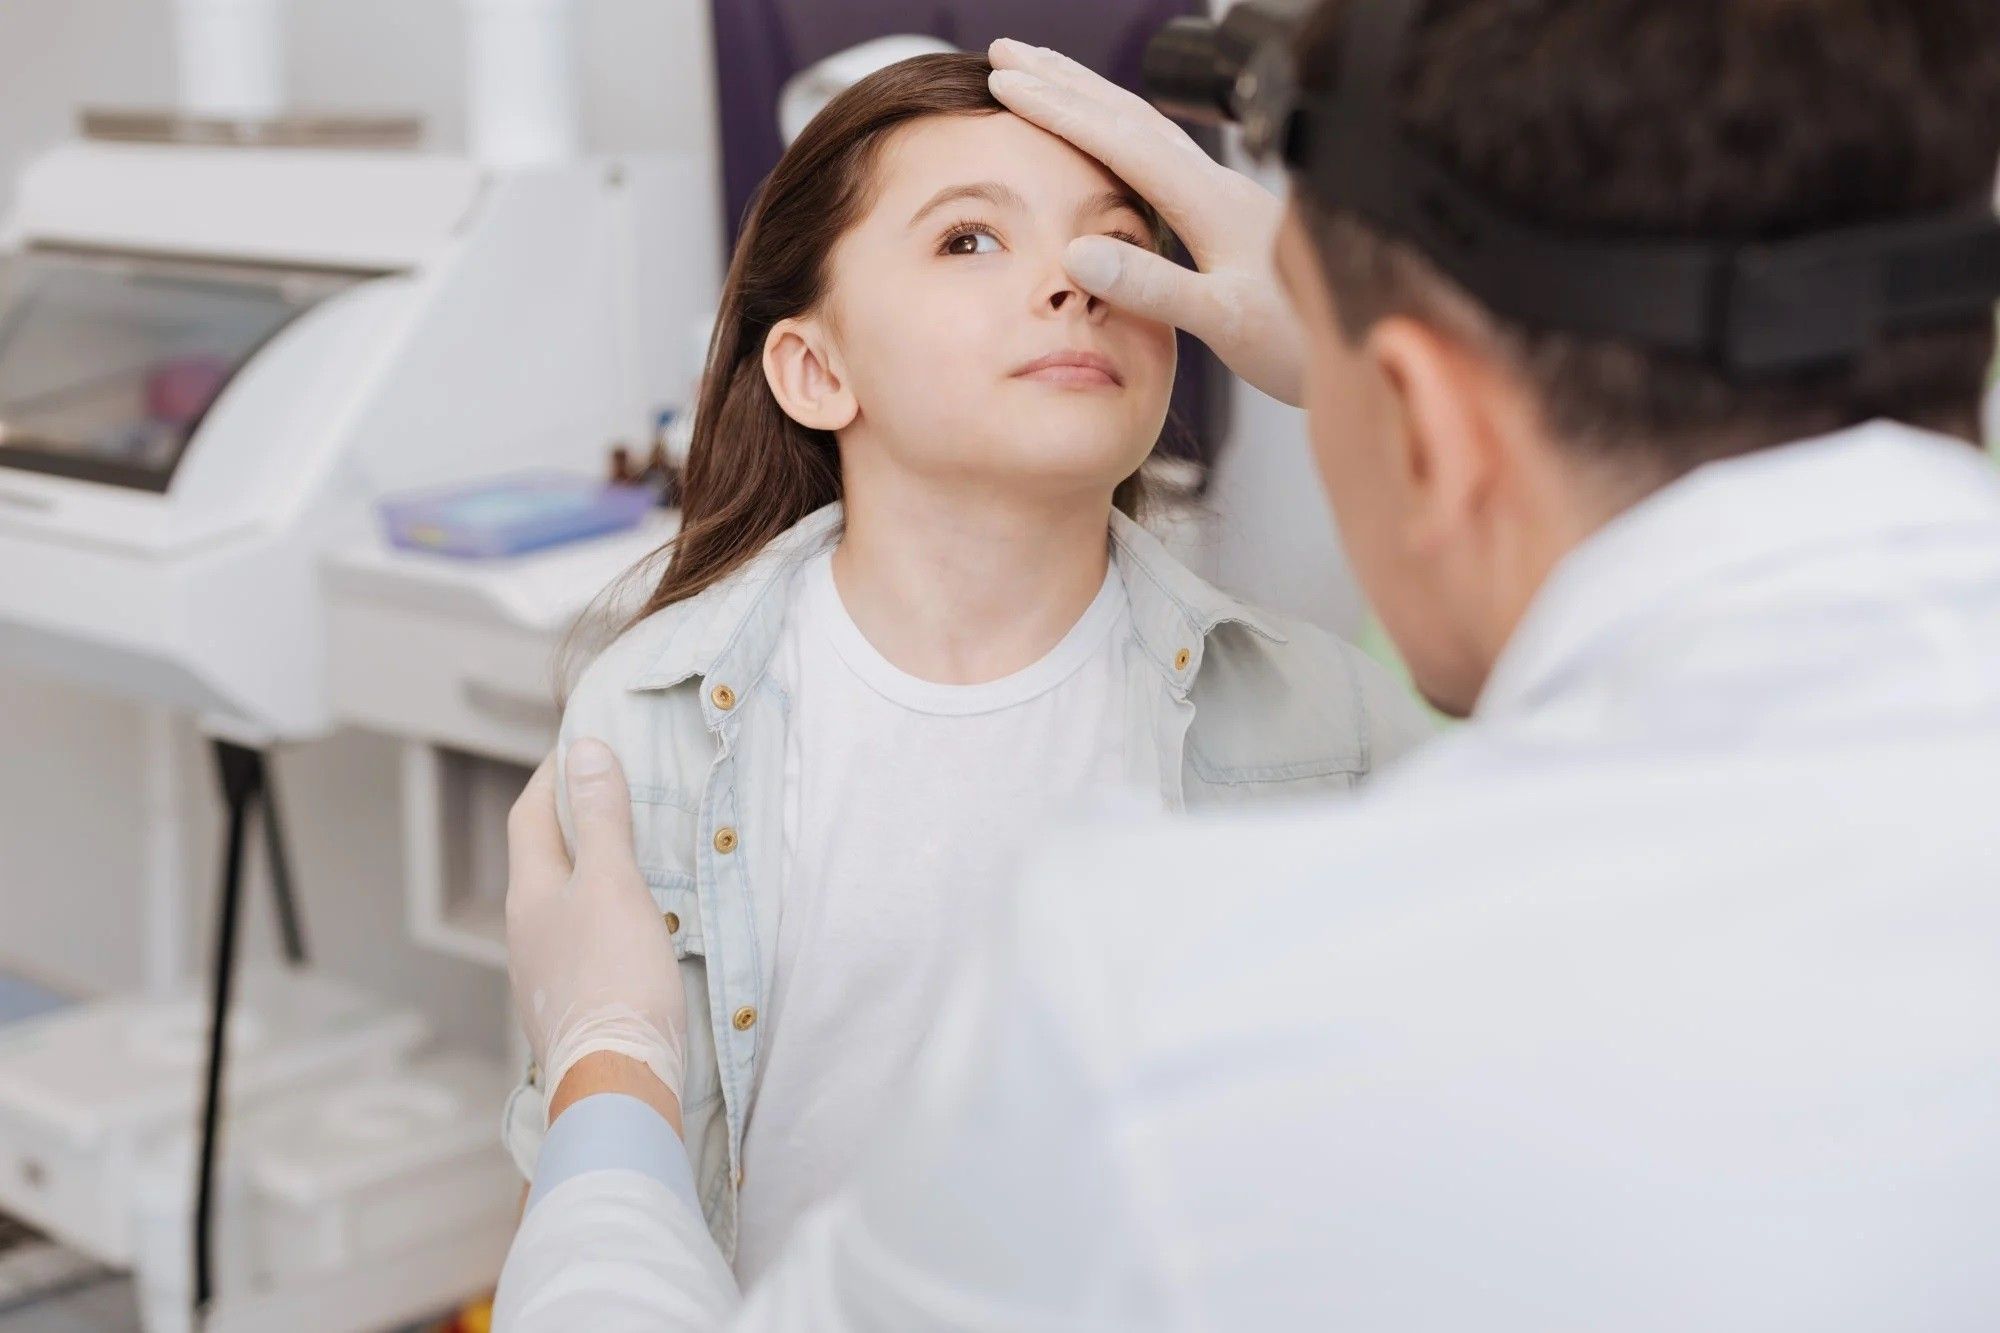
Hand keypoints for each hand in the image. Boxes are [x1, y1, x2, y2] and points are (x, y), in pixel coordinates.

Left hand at [506, 739, 685, 1122]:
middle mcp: (525, 930)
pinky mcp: (571, 1002)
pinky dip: (603, 914)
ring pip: (561, 902)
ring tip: (633, 853)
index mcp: (529, 893)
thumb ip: (601, 819)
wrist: (617, 1078)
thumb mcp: (613, 883)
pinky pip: (581, 939)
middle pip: (542, 858)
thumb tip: (583, 751)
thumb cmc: (615, 976)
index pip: (530, 815)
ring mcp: (544, 970)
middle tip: (615, 791)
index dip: (554, 776)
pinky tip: (635, 924)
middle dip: (572, 821)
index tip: (583, 746)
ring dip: (589, 870)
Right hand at [988, 38, 1305, 405]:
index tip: (1004, 78)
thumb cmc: (1306, 341)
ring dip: (1092, 100)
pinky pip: (1164, 159)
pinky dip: (1124, 136)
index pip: (1118, 138)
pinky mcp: (1236, 223)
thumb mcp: (1225, 321)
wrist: (1381, 345)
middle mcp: (1219, 189)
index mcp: (1210, 204)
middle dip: (1064, 80)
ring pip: (1148, 129)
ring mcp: (1229, 202)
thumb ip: (1153, 286)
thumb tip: (1079, 252)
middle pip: (1130, 114)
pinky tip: (1118, 151)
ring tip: (1047, 82)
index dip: (1057, 107)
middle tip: (1007, 50)